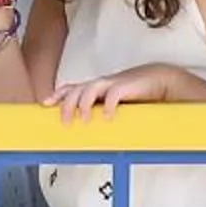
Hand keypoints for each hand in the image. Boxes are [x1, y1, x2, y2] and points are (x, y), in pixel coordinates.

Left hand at [43, 65, 170, 122]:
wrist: (160, 79)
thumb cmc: (136, 93)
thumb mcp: (115, 102)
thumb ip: (101, 109)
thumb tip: (88, 126)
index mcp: (97, 87)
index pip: (72, 87)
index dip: (58, 94)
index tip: (45, 104)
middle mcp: (101, 83)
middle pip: (76, 89)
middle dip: (66, 104)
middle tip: (64, 122)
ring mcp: (113, 83)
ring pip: (90, 89)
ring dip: (84, 105)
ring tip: (84, 120)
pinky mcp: (126, 85)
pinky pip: (114, 94)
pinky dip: (109, 105)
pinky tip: (108, 116)